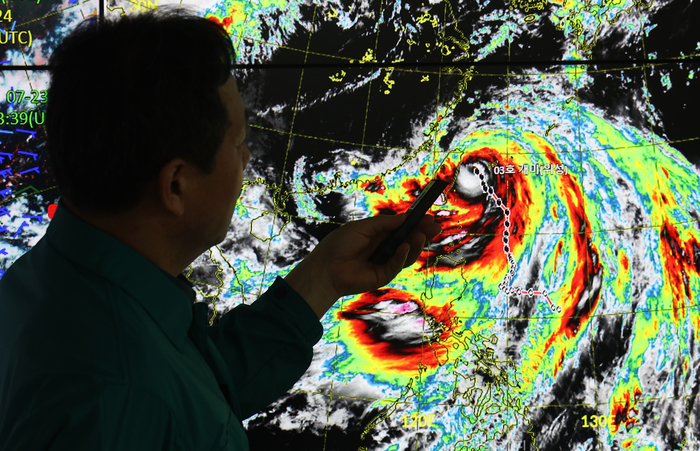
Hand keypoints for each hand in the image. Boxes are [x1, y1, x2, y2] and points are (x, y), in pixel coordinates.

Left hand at [284, 213, 441, 318]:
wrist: (325, 266)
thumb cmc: (340, 244)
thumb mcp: (363, 227)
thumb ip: (384, 223)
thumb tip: (405, 217)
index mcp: (379, 236)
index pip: (402, 229)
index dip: (416, 223)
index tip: (429, 216)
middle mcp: (384, 249)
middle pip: (409, 241)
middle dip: (423, 234)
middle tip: (436, 226)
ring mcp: (384, 263)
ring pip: (407, 255)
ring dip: (416, 244)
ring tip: (423, 235)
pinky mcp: (382, 276)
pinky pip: (396, 265)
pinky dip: (402, 256)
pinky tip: (405, 246)